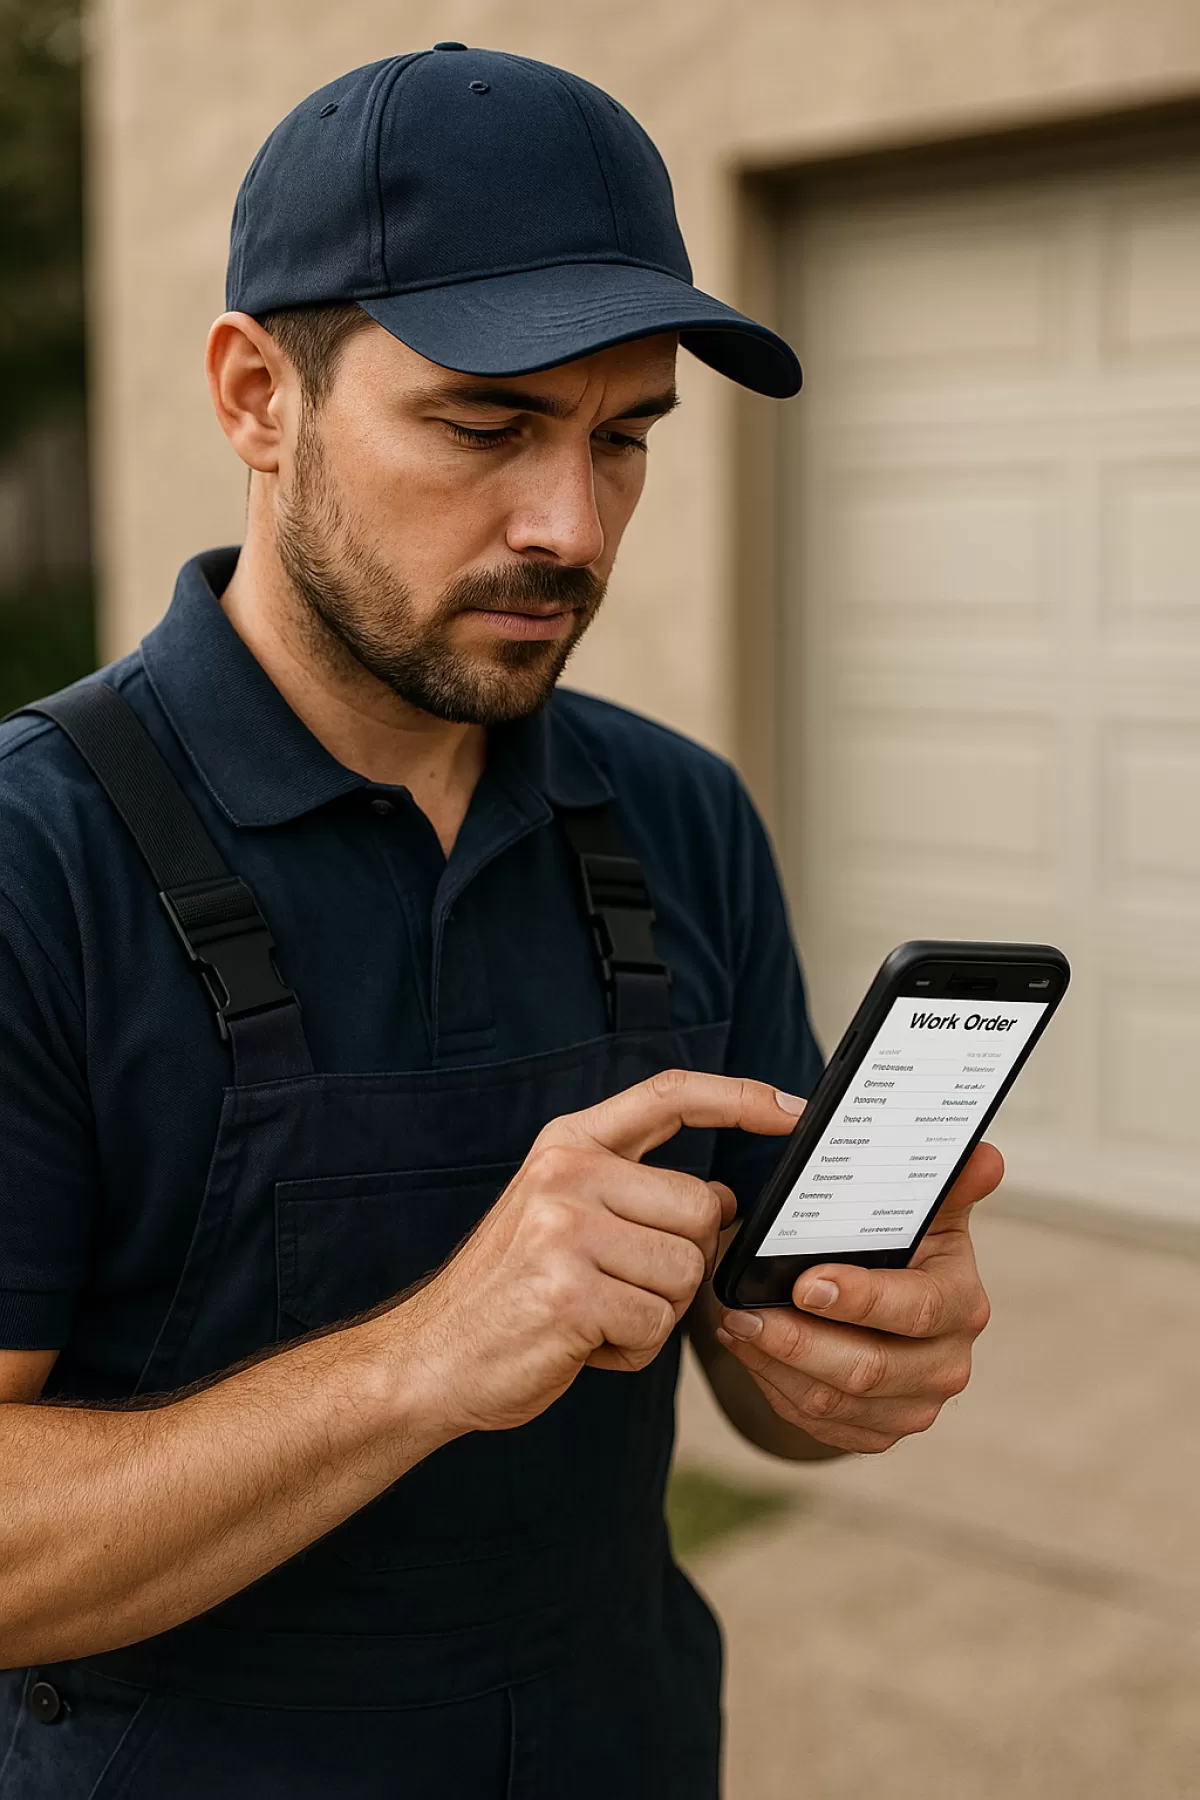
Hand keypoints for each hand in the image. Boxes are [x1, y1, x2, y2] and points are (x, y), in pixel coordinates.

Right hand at [397, 1073, 803, 1435]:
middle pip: (703, 1209)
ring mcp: (564, 1230)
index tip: (791, 1111)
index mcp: (569, 1145)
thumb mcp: (563, 1215)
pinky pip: (655, 1325)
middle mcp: (566, 1174)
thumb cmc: (510, 1292)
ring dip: (655, 1313)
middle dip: (682, 1263)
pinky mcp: (569, 1293)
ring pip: (686, 1273)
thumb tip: (726, 1201)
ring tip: (593, 1315)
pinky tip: (583, 1343)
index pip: (670, 1096)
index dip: (738, 1097)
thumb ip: (638, 1193)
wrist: (431, 1357)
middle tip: (618, 1286)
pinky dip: (631, 1350)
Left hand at [714, 1143, 999, 1453]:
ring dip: (775, 1363)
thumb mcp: (924, 1210)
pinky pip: (817, 1422)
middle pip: (867, 1369)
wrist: (892, 1308)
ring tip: (734, 1324)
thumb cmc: (904, 1248)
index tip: (805, 1283)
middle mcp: (946, 1364)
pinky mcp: (877, 1433)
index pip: (916, 1308)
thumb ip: (946, 1184)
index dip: (862, 1299)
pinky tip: (747, 1350)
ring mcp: (913, 1406)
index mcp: (961, 1303)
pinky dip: (773, 1387)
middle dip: (798, 1341)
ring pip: (832, 1401)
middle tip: (743, 1311)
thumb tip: (984, 1156)